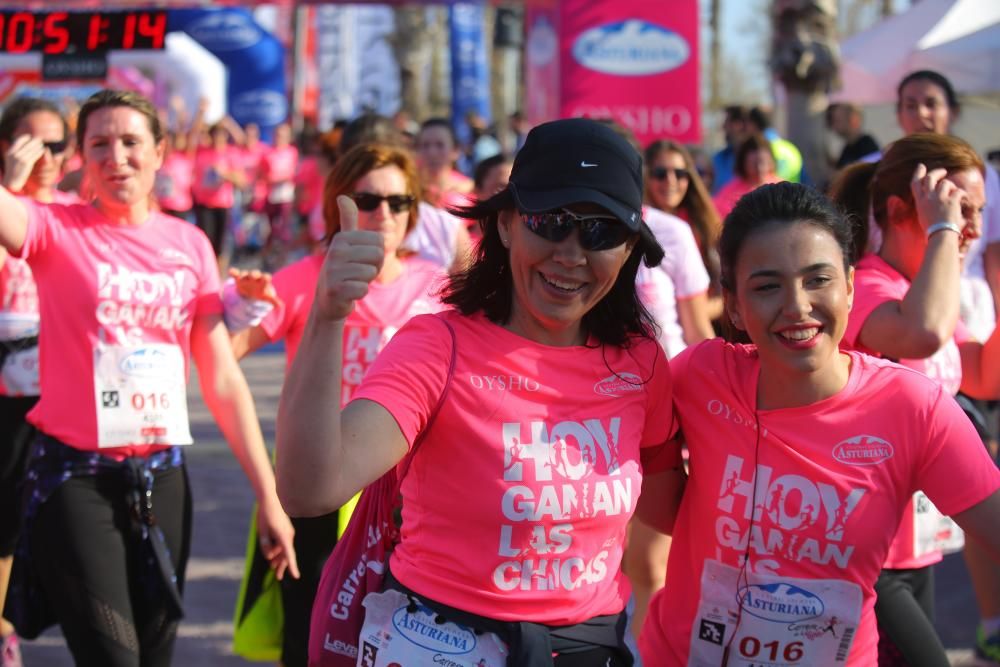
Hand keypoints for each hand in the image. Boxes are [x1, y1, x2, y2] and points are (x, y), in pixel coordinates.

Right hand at [3, 135, 45, 192]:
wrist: (12, 181)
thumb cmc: (12, 171)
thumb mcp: (10, 160)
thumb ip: (14, 153)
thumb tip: (18, 147)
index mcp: (10, 152)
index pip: (19, 140)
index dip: (26, 138)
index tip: (30, 137)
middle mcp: (14, 153)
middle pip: (27, 144)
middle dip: (34, 141)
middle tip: (39, 139)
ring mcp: (20, 158)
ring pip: (32, 149)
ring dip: (38, 145)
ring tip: (42, 144)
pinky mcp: (26, 163)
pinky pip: (34, 155)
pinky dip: (39, 152)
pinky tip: (43, 150)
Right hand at [228, 268, 281, 306]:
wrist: (252, 291)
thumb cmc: (262, 293)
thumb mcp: (267, 297)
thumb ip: (273, 300)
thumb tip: (281, 306)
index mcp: (263, 281)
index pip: (266, 278)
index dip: (266, 278)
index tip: (267, 278)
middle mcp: (256, 277)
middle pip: (255, 274)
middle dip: (254, 274)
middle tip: (254, 275)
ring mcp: (247, 278)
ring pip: (245, 274)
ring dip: (244, 274)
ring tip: (241, 275)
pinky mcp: (239, 279)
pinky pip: (236, 274)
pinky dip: (233, 272)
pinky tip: (230, 271)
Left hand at [256, 496, 299, 580]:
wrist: (270, 500)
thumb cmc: (265, 515)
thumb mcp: (262, 532)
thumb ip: (266, 546)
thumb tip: (270, 556)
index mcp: (283, 537)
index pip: (289, 555)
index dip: (292, 566)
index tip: (296, 576)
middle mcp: (289, 536)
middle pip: (287, 555)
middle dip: (282, 566)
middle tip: (278, 577)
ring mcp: (288, 533)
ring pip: (285, 549)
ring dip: (279, 558)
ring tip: (272, 566)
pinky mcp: (286, 530)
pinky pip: (284, 544)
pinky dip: (278, 550)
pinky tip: (272, 554)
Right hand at [315, 195, 383, 320]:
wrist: (327, 299)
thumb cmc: (343, 268)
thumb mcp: (345, 242)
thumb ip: (348, 220)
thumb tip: (342, 196)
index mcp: (342, 238)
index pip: (379, 241)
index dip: (376, 254)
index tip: (361, 260)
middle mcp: (335, 251)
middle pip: (378, 255)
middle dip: (373, 268)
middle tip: (357, 273)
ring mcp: (334, 271)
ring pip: (371, 273)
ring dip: (365, 282)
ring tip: (351, 282)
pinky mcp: (336, 290)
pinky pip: (363, 289)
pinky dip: (359, 293)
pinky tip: (348, 293)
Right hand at [910, 163, 964, 234]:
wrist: (940, 235)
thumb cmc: (932, 231)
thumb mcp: (923, 217)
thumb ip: (925, 206)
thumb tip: (929, 202)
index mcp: (920, 202)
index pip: (915, 183)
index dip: (918, 173)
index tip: (921, 166)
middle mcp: (928, 198)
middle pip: (930, 178)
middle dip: (937, 172)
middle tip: (944, 171)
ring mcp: (939, 198)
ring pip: (945, 183)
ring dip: (951, 187)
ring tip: (954, 193)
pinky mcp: (951, 201)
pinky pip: (958, 191)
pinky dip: (962, 194)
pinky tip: (963, 198)